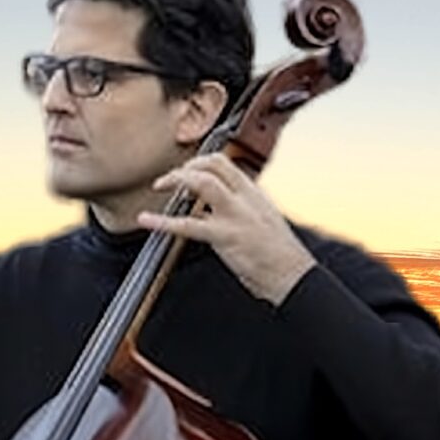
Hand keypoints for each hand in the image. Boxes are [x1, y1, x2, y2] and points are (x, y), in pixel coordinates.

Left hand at [142, 154, 315, 306]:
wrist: (293, 277)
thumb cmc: (279, 256)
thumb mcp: (262, 222)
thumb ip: (239, 210)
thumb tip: (210, 209)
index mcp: (255, 194)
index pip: (225, 164)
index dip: (201, 162)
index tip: (187, 170)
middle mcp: (246, 199)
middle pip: (213, 164)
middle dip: (187, 166)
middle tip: (171, 178)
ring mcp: (236, 216)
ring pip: (202, 182)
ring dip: (176, 180)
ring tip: (160, 186)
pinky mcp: (226, 236)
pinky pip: (188, 225)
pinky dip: (162, 222)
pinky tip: (146, 220)